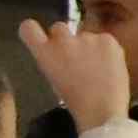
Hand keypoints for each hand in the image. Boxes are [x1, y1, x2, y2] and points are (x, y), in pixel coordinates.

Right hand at [28, 12, 134, 133]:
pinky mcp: (107, 39)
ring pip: (85, 35)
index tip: (38, 36)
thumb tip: (60, 54)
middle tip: (74, 57)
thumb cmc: (75, 102)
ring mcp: (87, 37)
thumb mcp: (54, 80)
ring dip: (88, 46)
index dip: (32, 30)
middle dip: (64, 39)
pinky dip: (106, 50)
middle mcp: (63, 40)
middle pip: (58, 27)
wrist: (103, 110)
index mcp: (45, 53)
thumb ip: (53, 60)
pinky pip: (104, 40)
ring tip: (97, 69)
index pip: (28, 29)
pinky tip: (109, 67)